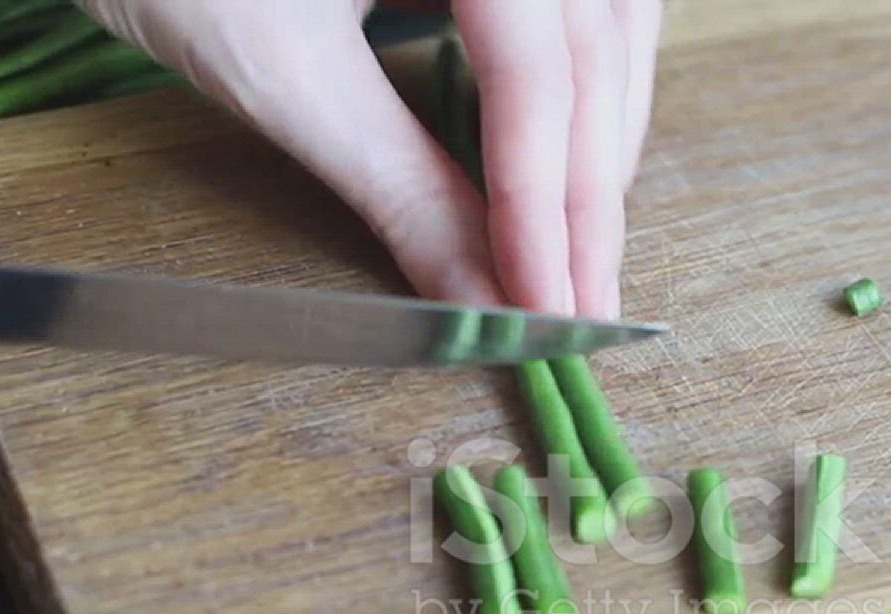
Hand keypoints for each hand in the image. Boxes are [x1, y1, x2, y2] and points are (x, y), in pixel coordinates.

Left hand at [78, 0, 662, 316]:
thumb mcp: (284, 73)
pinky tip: (565, 163)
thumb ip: (400, 189)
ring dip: (595, 145)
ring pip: (606, 30)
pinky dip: (576, 91)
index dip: (545, 202)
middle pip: (591, 51)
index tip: (546, 305)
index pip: (539, 71)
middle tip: (579, 306)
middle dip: (585, 192)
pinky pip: (577, 10)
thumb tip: (484, 301)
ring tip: (576, 255)